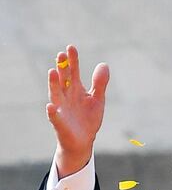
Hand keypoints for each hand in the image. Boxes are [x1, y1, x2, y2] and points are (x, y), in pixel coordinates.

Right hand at [47, 45, 109, 176]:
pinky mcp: (60, 124)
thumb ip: (99, 83)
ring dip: (53, 84)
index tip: (71, 47)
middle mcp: (66, 96)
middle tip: (61, 54)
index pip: (73, 72)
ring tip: (52, 72)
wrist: (82, 142)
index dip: (72, 60)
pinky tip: (50, 106)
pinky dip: (52, 113)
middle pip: (63, 80)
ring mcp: (61, 109)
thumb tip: (104, 64)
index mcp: (75, 89)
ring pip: (56, 94)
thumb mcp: (97, 100)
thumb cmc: (88, 119)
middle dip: (62, 68)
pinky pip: (55, 117)